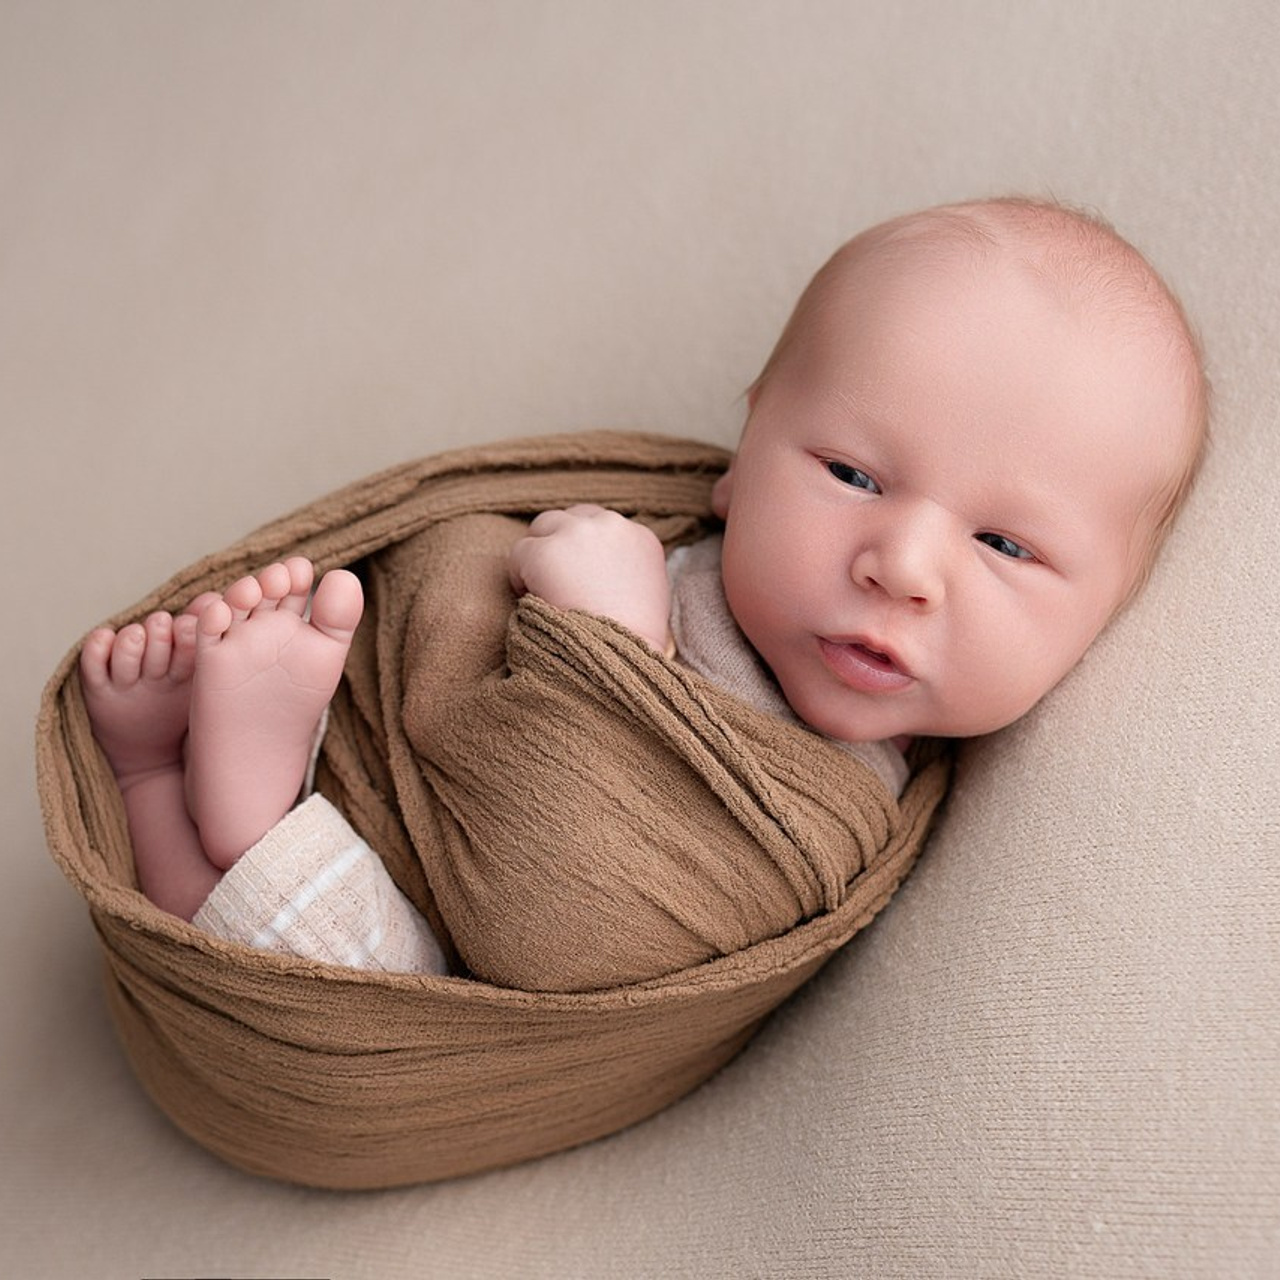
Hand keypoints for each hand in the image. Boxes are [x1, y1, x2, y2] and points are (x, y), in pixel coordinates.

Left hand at [508, 505, 673, 653]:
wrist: (622, 657)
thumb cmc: (634, 641)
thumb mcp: (648, 595)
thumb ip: (627, 570)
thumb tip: (599, 572)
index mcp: (641, 536)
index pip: (602, 525)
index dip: (585, 551)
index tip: (580, 577)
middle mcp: (611, 525)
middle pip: (571, 518)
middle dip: (560, 545)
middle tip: (556, 582)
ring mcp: (577, 534)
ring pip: (543, 528)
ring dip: (540, 556)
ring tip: (544, 592)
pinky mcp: (545, 552)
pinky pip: (518, 554)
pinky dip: (520, 577)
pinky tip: (533, 603)